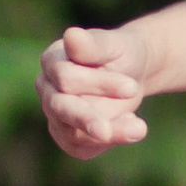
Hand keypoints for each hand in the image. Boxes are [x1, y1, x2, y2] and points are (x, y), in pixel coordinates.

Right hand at [39, 22, 155, 158]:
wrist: (131, 75)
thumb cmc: (121, 54)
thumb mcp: (115, 45)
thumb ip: (94, 45)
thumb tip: (72, 35)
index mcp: (52, 61)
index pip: (66, 78)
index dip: (100, 84)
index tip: (131, 87)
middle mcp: (47, 89)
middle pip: (60, 108)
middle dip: (88, 120)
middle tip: (112, 131)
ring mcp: (54, 115)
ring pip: (72, 134)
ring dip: (109, 134)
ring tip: (139, 128)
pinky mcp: (66, 136)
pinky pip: (80, 149)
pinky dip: (105, 145)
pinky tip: (128, 128)